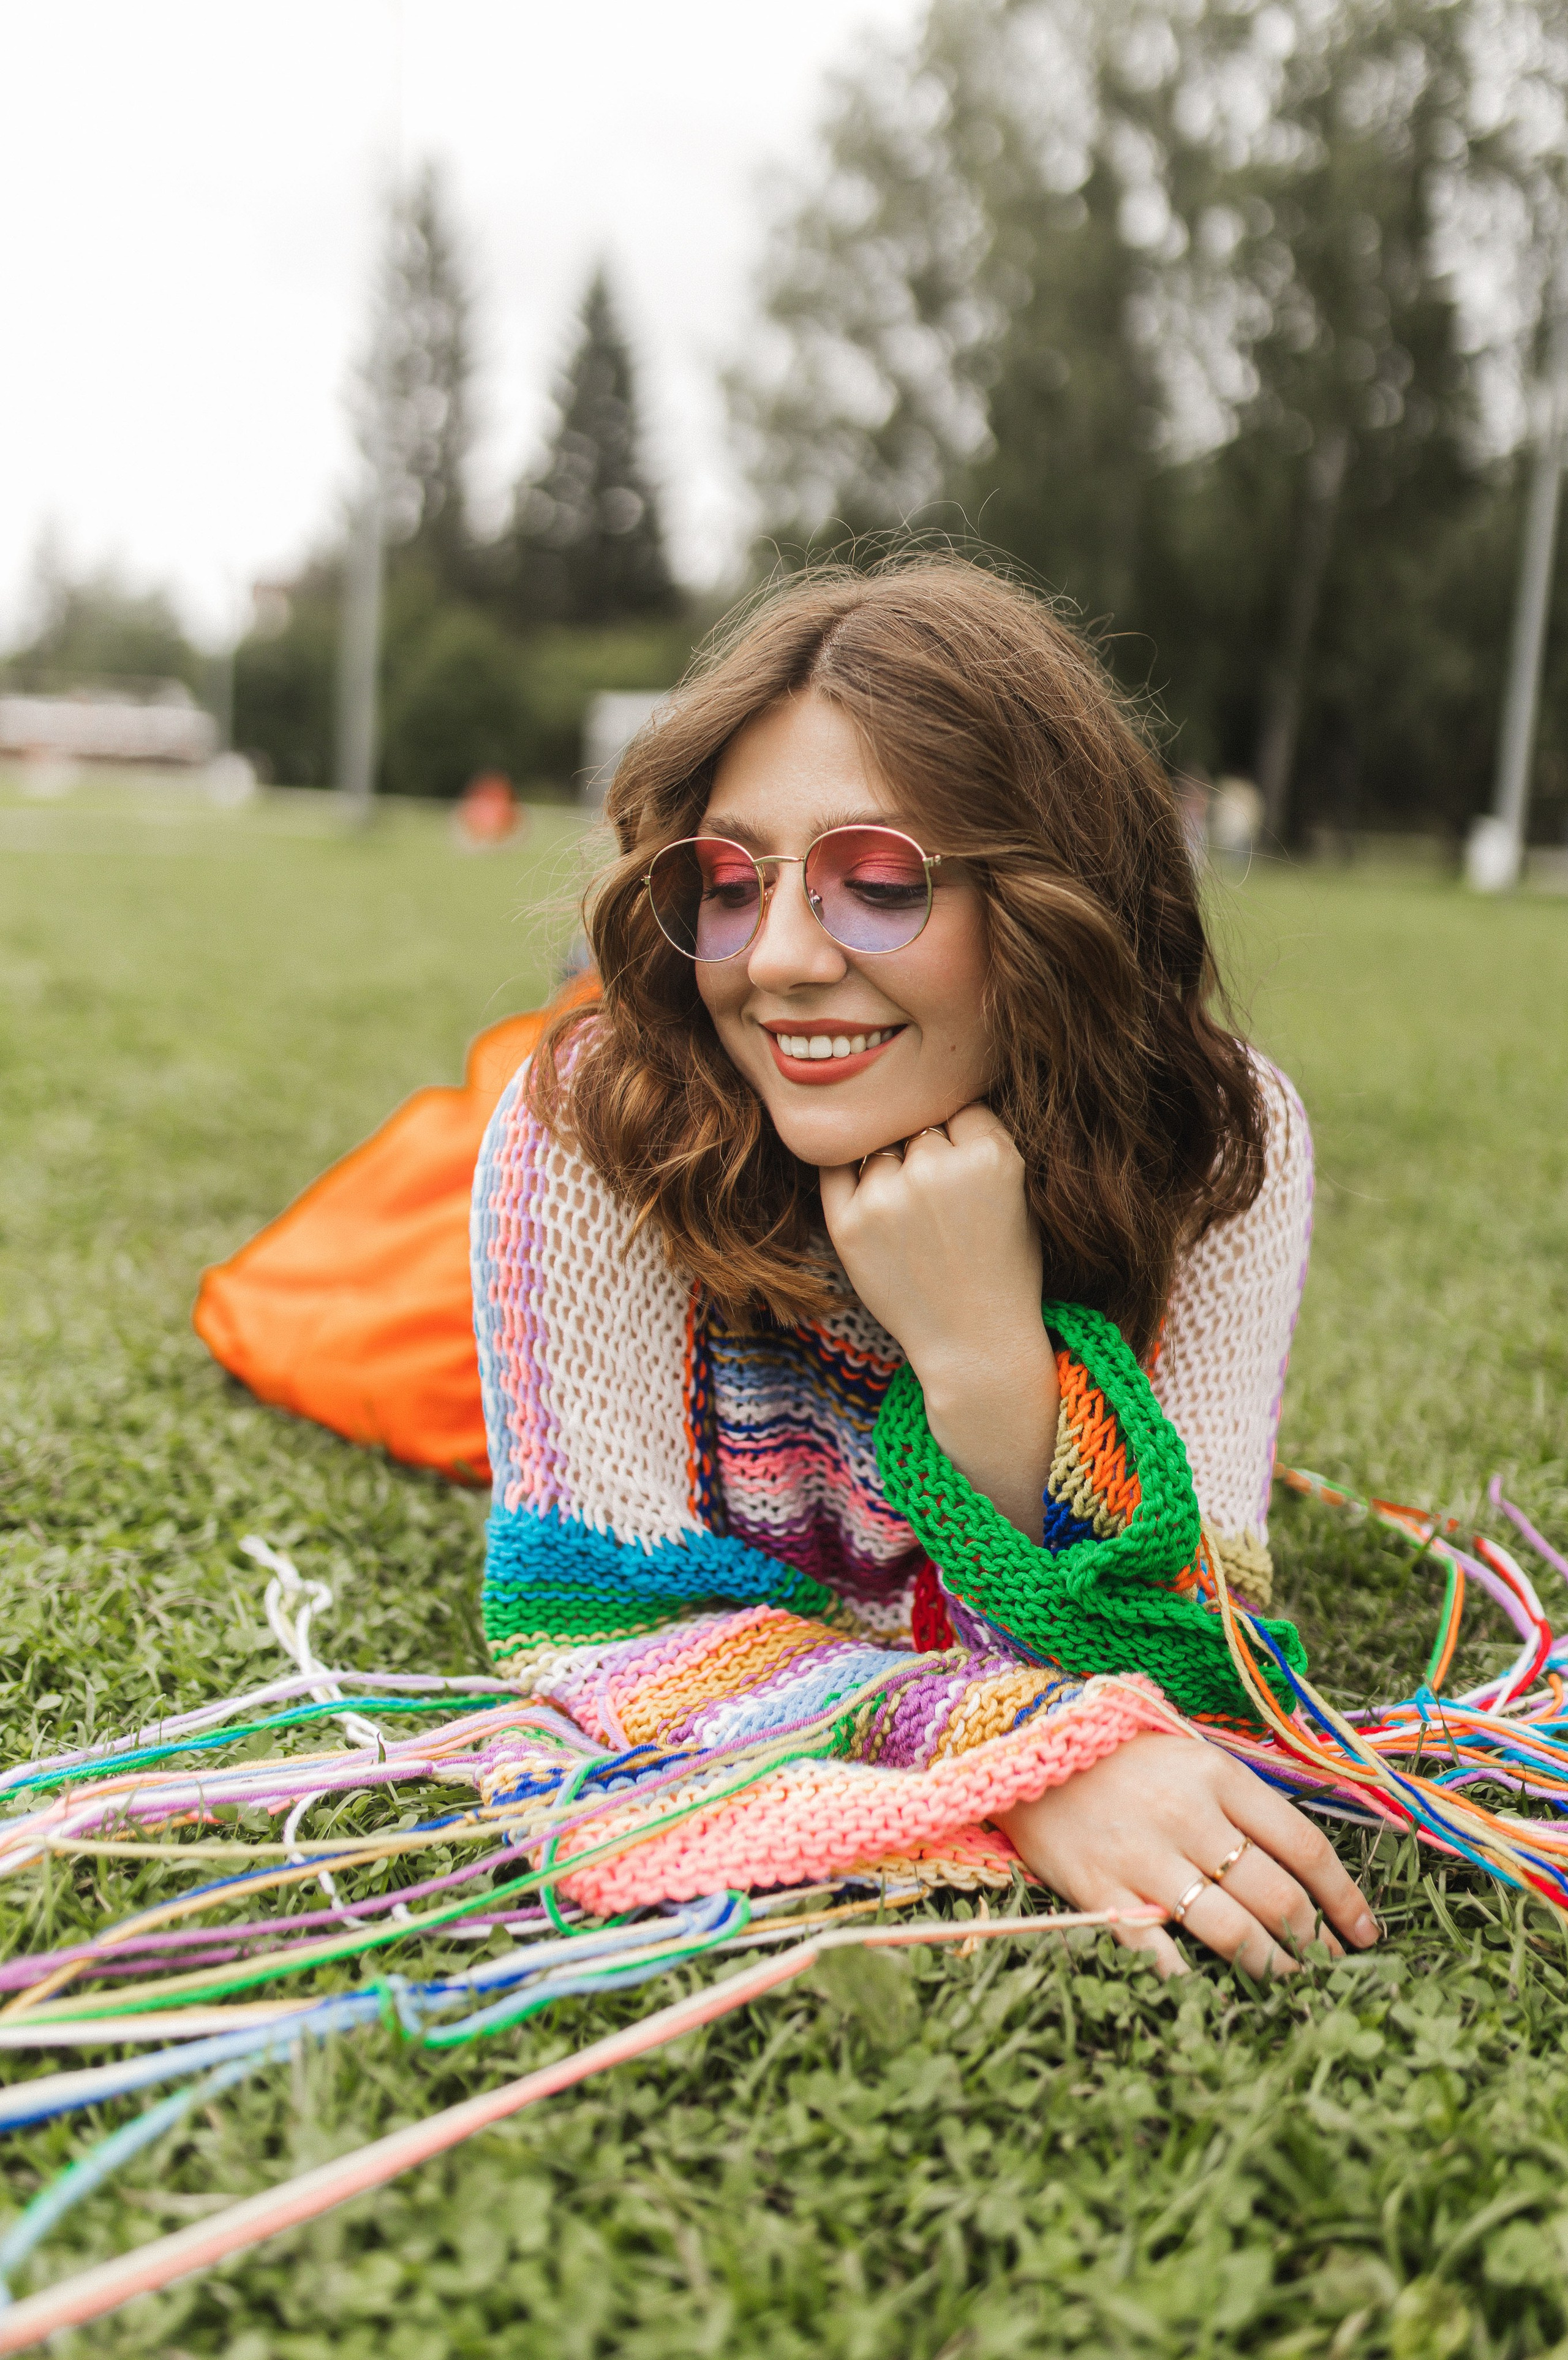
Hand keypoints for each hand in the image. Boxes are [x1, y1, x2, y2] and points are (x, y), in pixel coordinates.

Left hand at [818, 1104, 1057, 1537]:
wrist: (976, 1345)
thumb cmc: (1003, 1269)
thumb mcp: (1018, 1191)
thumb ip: (982, 1141)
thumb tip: (926, 1094)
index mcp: (991, 1156)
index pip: (960, 1106)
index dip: (961, 1136)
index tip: (965, 1168)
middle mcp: (937, 1169)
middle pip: (917, 1124)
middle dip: (925, 1149)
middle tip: (938, 1199)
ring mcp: (887, 1197)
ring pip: (879, 1146)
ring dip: (890, 1167)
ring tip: (914, 1218)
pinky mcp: (848, 1224)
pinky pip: (836, 1169)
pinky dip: (850, 1175)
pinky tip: (875, 1203)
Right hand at [999, 1732, 1379, 1977]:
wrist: (1025, 1745)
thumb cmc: (1122, 1756)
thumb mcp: (1191, 1755)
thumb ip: (1242, 1804)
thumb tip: (1304, 1868)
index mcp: (1218, 1776)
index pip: (1304, 1847)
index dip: (1345, 1898)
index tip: (1365, 1930)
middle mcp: (1188, 1817)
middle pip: (1277, 1896)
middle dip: (1315, 1942)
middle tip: (1331, 1967)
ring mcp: (1143, 1857)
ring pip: (1231, 1931)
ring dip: (1271, 1968)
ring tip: (1289, 1983)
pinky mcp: (1100, 1892)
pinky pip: (1157, 1951)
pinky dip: (1190, 1980)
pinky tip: (1213, 1993)